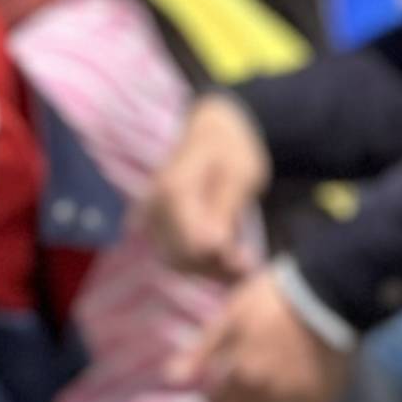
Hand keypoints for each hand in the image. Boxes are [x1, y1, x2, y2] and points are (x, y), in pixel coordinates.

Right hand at [144, 95, 271, 281]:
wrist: (212, 132)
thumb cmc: (231, 149)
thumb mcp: (241, 173)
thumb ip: (226, 209)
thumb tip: (215, 246)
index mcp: (173, 190)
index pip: (190, 242)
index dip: (220, 259)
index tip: (249, 262)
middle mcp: (154, 207)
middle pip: (181, 256)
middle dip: (216, 268)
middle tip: (251, 265)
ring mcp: (151, 219)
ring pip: (176, 262)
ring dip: (209, 270)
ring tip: (242, 262)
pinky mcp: (155, 228)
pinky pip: (174, 256)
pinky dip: (200, 264)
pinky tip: (226, 259)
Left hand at [172, 271, 352, 401]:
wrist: (329, 292)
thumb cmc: (271, 300)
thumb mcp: (229, 319)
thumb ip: (202, 353)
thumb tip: (172, 379)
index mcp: (243, 377)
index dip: (212, 397)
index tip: (213, 392)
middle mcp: (270, 396)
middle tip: (241, 389)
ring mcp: (299, 400)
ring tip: (266, 390)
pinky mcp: (324, 399)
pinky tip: (291, 392)